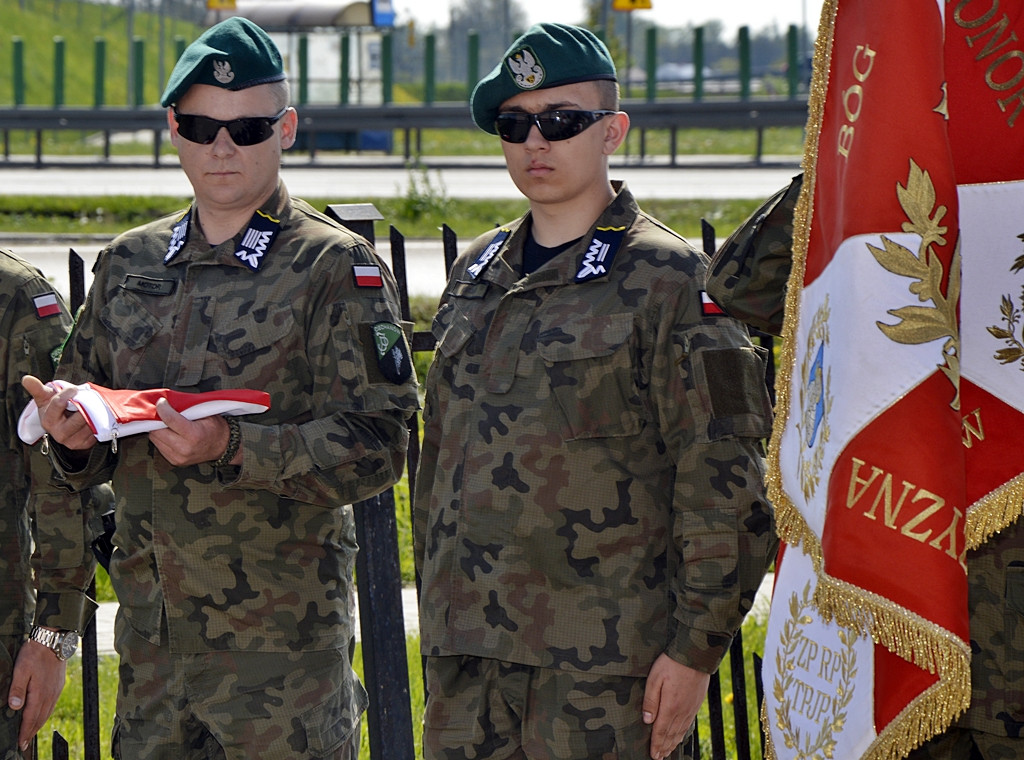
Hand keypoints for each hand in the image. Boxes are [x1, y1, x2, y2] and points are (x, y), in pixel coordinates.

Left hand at [7, 637, 67, 751]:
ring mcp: (56, 689)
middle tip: (25, 743)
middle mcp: (50, 694)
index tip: (21, 743)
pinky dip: (46, 713)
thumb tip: (15, 707)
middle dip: (32, 732)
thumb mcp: (21, 670)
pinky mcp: (59, 684)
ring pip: (47, 712)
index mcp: (39, 693)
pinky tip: (43, 713)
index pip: (31, 718)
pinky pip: (52, 704)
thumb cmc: (34, 654)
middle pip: (40, 718)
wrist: (54, 640)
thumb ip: (17, 689)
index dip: (25, 732)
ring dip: (39, 724)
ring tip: (32, 732)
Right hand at [21, 375, 96, 450]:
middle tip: (87, 399)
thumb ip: (36, 388)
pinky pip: (96, 431)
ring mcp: (72, 441)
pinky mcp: (84, 444)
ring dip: (95, 413)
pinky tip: (95, 416)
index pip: (59, 403)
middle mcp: (59, 434)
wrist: (63, 423)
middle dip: (85, 406)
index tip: (74, 389)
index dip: (67, 394)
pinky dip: (98, 422)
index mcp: (48, 421)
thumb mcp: (45, 398)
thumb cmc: (53, 408)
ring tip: (93, 406)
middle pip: (79, 417)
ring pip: (90, 424)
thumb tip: (26, 379)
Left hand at [149, 399, 238, 466]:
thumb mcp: (206, 414)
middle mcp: (184, 448)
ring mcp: (178, 457)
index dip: (162, 408)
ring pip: (155, 439)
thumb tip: (168, 402)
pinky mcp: (175, 461)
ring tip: (166, 424)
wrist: (223, 447)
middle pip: (157, 430)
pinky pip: (159, 446)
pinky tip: (170, 434)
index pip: (169, 419)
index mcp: (194, 435)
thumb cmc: (215, 428)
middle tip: (163, 412)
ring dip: (157, 429)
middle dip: (157, 420)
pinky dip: (161, 438)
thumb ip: (186, 409)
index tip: (161, 402)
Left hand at [642, 653, 710, 759]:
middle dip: (664, 747)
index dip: (656, 745)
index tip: (652, 755)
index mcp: (670, 707)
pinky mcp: (696, 703)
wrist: (696, 654)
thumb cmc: (672, 664)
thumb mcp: (655, 679)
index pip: (660, 731)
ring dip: (673, 743)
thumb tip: (647, 720)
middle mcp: (681, 712)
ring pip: (681, 731)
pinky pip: (688, 724)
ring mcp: (690, 708)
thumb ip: (650, 700)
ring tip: (667, 751)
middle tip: (658, 757)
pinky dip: (682, 733)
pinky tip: (680, 735)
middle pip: (671, 734)